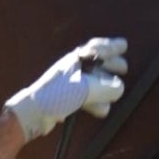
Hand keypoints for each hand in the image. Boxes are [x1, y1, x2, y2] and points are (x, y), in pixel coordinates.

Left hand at [6, 37, 127, 142]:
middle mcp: (74, 68)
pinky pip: (88, 97)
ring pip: (95, 83)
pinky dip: (95, 102)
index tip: (124, 45)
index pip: (97, 48)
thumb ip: (106, 87)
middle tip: (124, 69)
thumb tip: (119, 88)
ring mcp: (71, 84)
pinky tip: (101, 110)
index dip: (112, 46)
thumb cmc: (57, 95)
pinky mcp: (68, 99)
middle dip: (112, 66)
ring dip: (105, 89)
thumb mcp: (85, 88)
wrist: (34, 113)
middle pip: (99, 64)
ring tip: (114, 95)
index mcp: (77, 59)